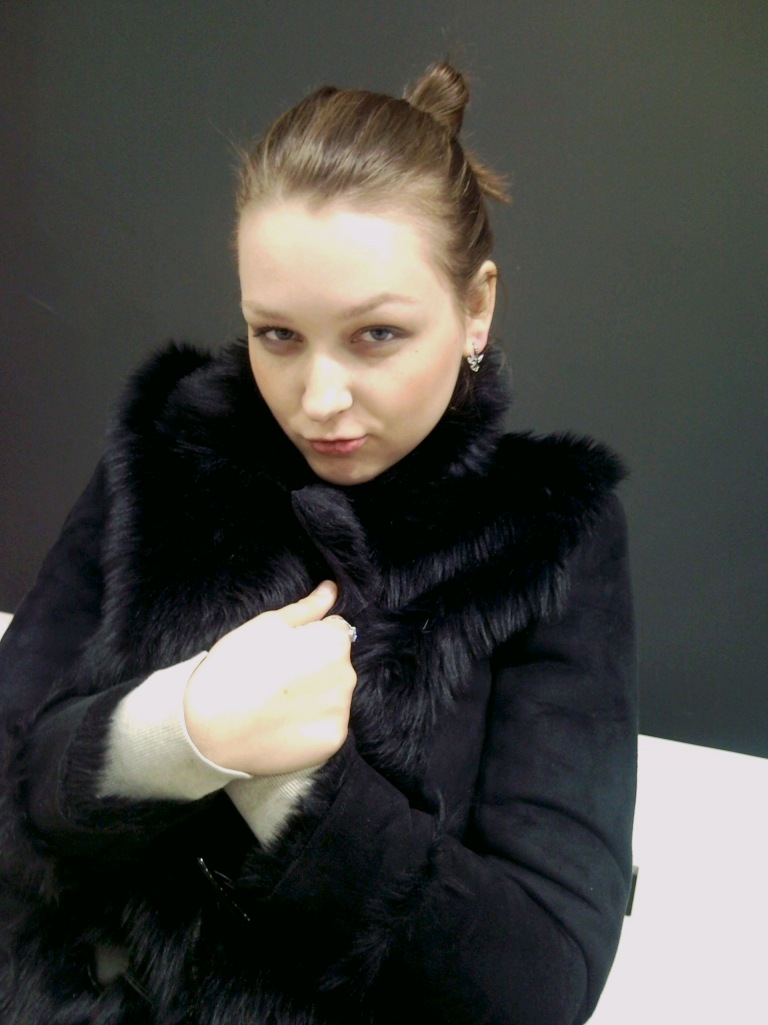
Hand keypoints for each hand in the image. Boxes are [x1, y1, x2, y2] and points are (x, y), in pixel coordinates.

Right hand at [183, 581, 355, 774]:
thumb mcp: (266, 626)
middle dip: (315, 665)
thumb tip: (332, 588)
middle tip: (276, 677)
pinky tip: (284, 725)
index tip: (282, 652)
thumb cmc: (234, 667)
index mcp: (333, 641)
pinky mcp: (334, 740)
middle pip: (337, 663)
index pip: (334, 630)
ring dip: (315, 694)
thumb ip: (307, 608)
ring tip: (277, 703)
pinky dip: (312, 724)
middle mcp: (347, 674)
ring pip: (334, 694)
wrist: (209, 731)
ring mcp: (342, 710)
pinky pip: (328, 723)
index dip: (308, 637)